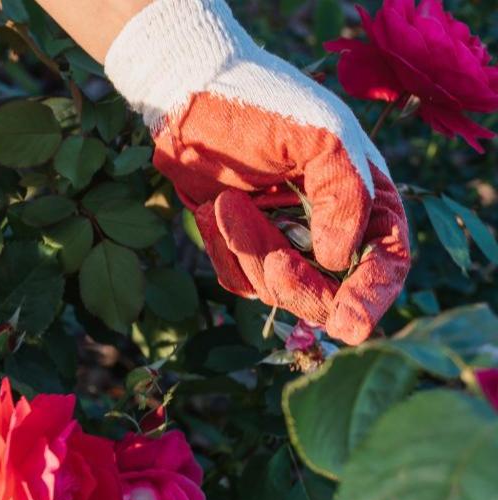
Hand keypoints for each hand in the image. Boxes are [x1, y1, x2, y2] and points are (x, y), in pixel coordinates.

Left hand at [103, 0, 409, 344]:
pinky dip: (224, 253)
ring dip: (250, 253)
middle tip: (272, 257)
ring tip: (229, 200)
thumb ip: (344, 196)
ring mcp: (285, 240)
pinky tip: (213, 208)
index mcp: (366, 197)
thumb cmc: (262, 106)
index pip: (387, 262)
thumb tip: (339, 260)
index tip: (348, 324)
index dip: (371, 298)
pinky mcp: (242, 246)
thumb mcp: (319, 138)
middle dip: (296, 282)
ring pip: (276, 290)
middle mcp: (330, 226)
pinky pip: (238, 279)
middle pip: (329, 292)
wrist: (189, 98)